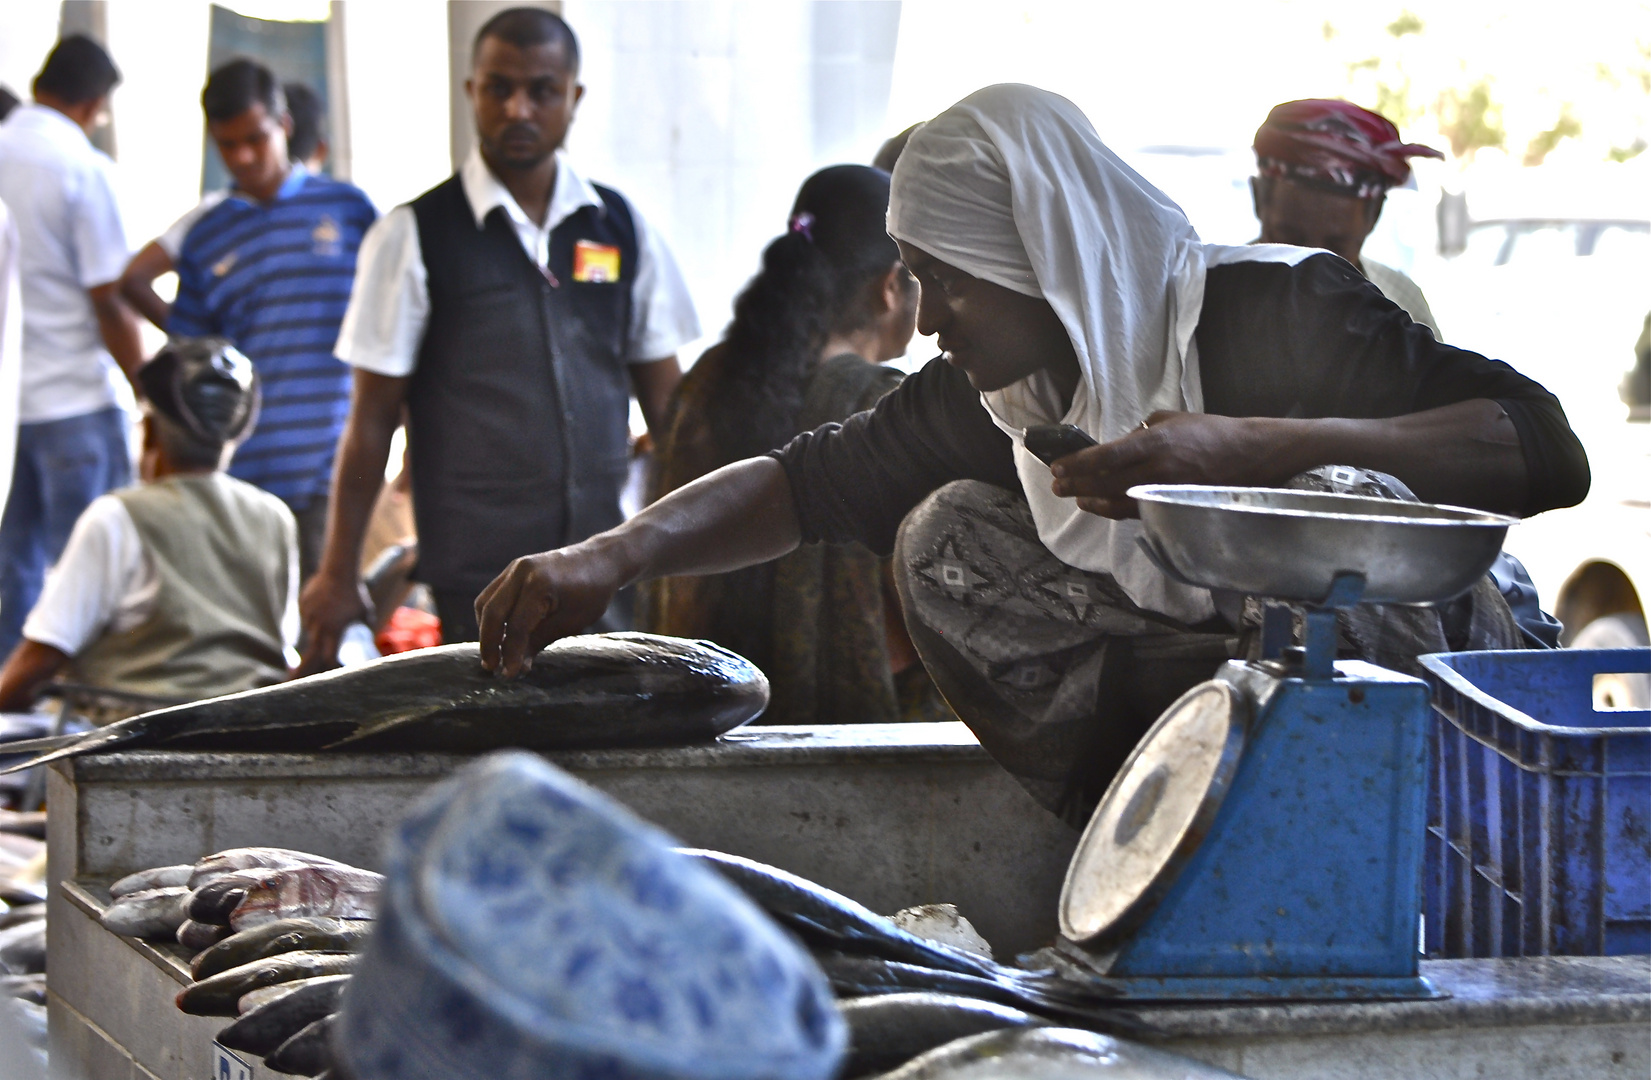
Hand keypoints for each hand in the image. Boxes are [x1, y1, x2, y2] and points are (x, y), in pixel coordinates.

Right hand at [296, 569, 370, 676]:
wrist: (339, 572)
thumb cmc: (355, 593)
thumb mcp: (365, 611)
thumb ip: (366, 624)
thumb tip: (369, 632)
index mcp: (334, 630)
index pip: (329, 654)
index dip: (331, 661)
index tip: (332, 663)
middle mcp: (318, 626)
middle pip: (315, 644)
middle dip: (320, 646)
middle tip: (325, 645)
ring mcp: (308, 615)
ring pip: (309, 628)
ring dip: (315, 628)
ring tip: (325, 621)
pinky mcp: (302, 605)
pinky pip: (304, 614)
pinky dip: (310, 615)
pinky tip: (320, 607)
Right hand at [476, 542, 626, 677]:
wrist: (600, 560)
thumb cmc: (592, 592)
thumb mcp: (570, 622)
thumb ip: (539, 641)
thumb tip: (516, 667)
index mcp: (540, 584)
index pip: (517, 625)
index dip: (510, 653)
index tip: (509, 674)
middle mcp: (521, 572)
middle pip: (492, 612)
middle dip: (489, 643)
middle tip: (492, 668)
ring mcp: (514, 568)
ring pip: (485, 603)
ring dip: (486, 630)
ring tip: (494, 655)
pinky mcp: (513, 570)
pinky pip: (492, 595)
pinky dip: (491, 616)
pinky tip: (499, 634)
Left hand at [1048, 411, 1265, 517]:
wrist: (1247, 455)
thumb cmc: (1208, 432)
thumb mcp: (1169, 419)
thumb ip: (1138, 432)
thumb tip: (1114, 448)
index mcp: (1154, 442)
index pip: (1106, 456)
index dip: (1078, 465)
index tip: (1058, 467)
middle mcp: (1156, 469)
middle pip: (1106, 482)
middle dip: (1077, 485)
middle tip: (1058, 487)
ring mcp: (1165, 492)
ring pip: (1119, 502)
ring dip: (1093, 501)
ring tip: (1077, 498)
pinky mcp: (1173, 507)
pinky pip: (1137, 511)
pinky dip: (1115, 509)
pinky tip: (1102, 505)